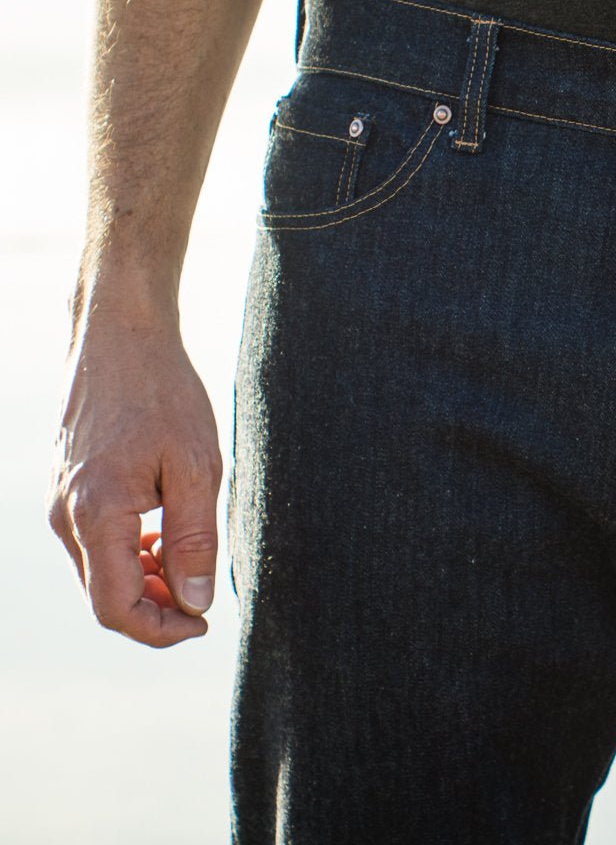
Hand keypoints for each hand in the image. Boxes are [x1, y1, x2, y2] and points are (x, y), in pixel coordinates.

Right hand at [46, 310, 222, 647]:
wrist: (120, 335)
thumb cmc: (162, 392)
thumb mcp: (196, 466)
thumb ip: (194, 539)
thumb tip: (195, 602)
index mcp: (95, 516)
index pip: (117, 609)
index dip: (161, 630)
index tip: (204, 622)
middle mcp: (66, 516)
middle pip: (106, 596)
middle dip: (156, 609)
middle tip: (204, 596)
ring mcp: (60, 501)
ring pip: (100, 570)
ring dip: (145, 580)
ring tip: (191, 560)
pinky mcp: (67, 487)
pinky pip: (95, 541)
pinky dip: (131, 552)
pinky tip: (166, 532)